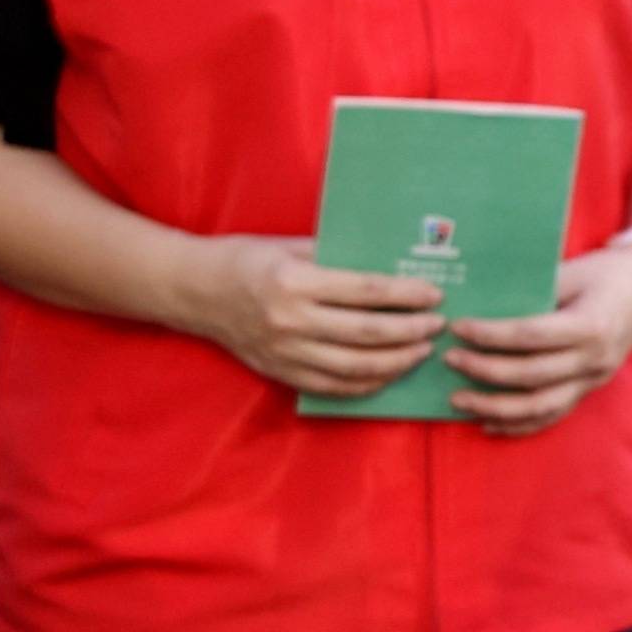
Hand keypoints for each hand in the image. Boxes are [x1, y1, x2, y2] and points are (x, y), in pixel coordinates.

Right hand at [187, 235, 444, 399]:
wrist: (192, 290)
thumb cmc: (246, 259)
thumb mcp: (291, 245)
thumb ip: (336, 258)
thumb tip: (391, 266)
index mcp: (295, 282)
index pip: (367, 291)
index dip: (407, 295)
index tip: (435, 295)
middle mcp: (291, 320)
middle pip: (368, 333)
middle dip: (412, 331)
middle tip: (438, 325)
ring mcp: (285, 352)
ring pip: (355, 366)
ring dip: (397, 361)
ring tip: (423, 350)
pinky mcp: (280, 372)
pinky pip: (333, 386)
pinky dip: (367, 384)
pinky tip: (389, 374)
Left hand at [446, 241, 631, 437]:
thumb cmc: (605, 271)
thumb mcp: (570, 272)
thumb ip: (531, 293)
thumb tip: (478, 307)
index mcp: (591, 325)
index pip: (531, 337)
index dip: (491, 335)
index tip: (458, 327)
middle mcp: (595, 358)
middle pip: (531, 375)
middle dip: (484, 370)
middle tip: (450, 359)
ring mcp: (595, 378)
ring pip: (540, 406)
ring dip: (495, 407)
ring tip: (459, 400)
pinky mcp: (591, 388)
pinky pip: (553, 414)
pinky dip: (519, 424)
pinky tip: (487, 422)